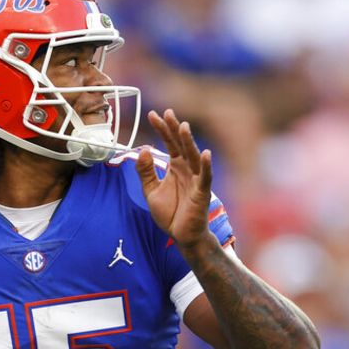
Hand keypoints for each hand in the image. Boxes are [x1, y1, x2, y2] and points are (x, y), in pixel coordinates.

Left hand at [135, 109, 213, 249]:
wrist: (181, 236)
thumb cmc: (170, 213)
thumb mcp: (150, 190)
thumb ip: (145, 171)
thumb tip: (143, 149)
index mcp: (175, 166)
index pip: (168, 143)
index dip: (161, 129)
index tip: (152, 114)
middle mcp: (187, 169)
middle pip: (181, 145)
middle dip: (174, 129)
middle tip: (167, 113)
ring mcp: (196, 179)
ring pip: (193, 156)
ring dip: (188, 142)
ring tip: (183, 126)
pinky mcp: (202, 192)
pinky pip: (205, 177)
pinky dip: (205, 166)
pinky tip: (205, 153)